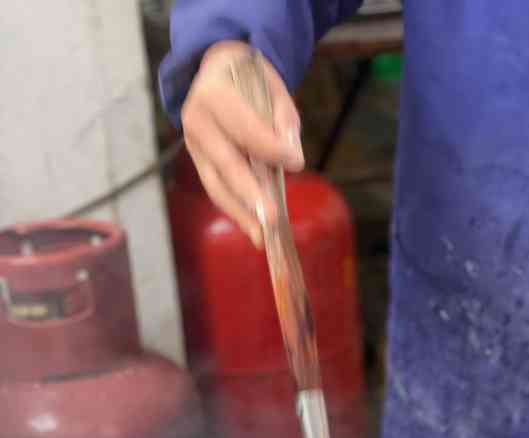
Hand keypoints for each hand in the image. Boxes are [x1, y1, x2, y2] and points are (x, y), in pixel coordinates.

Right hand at [181, 40, 304, 247]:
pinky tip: (255, 230)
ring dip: (241, 214)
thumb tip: (291, 156)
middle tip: (272, 219)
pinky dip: (237, 212)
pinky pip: (217, 191)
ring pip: (217, 185)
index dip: (269, 147)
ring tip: (262, 237)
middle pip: (226, 163)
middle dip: (251, 193)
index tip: (296, 163)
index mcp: (213, 93)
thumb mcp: (272, 86)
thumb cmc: (250, 80)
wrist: (217, 72)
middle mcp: (196, 120)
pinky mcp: (199, 163)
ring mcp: (193, 145)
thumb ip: (283, 119)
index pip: (243, 127)